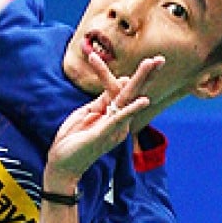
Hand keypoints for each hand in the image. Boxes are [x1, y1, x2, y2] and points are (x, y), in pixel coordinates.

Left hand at [44, 52, 164, 190]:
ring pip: (127, 100)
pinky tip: (143, 100)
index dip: (106, 73)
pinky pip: (119, 119)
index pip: (115, 89)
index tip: (93, 57)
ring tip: (151, 64)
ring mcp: (113, 128)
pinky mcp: (104, 135)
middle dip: (145, 74)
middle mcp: (118, 121)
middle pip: (132, 92)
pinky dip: (130, 109)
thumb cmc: (73, 139)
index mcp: (112, 115)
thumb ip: (102, 100)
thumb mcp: (86, 114)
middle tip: (159, 58)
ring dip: (139, 81)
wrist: (62, 165)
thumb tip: (118, 80)